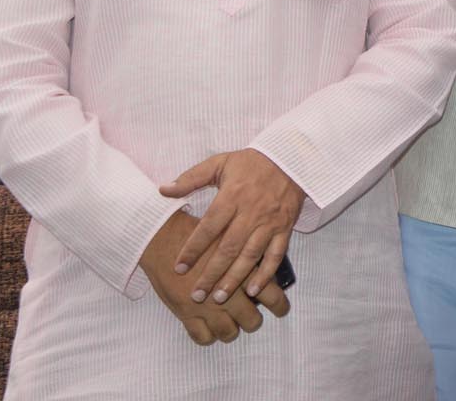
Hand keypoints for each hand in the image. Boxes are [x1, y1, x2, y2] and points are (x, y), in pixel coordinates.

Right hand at [140, 209, 289, 345]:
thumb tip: (265, 266)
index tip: (282, 309)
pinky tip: (210, 328)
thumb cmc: (200, 232)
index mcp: (244, 272)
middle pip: (251, 321)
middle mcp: (229, 294)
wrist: (164, 238)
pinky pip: (202, 337)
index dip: (280, 306)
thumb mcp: (232, 238)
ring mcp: (207, 308)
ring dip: (232, 330)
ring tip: (231, 324)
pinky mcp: (186, 314)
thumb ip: (248, 254)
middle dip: (253, 321)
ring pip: (228, 332)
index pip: (272, 296)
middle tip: (251, 317)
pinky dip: (208, 336)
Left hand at [162, 149, 304, 307]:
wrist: (292, 157)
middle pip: (228, 248)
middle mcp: (251, 212)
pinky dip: (265, 274)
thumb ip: (191, 178)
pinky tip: (253, 290)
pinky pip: (275, 255)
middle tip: (197, 295)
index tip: (179, 267)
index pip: (209, 227)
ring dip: (234, 278)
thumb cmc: (252, 162)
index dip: (193, 248)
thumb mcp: (220, 162)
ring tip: (218, 297)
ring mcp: (269, 222)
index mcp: (232, 196)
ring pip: (250, 255)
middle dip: (211, 273)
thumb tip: (163, 190)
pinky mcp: (284, 228)